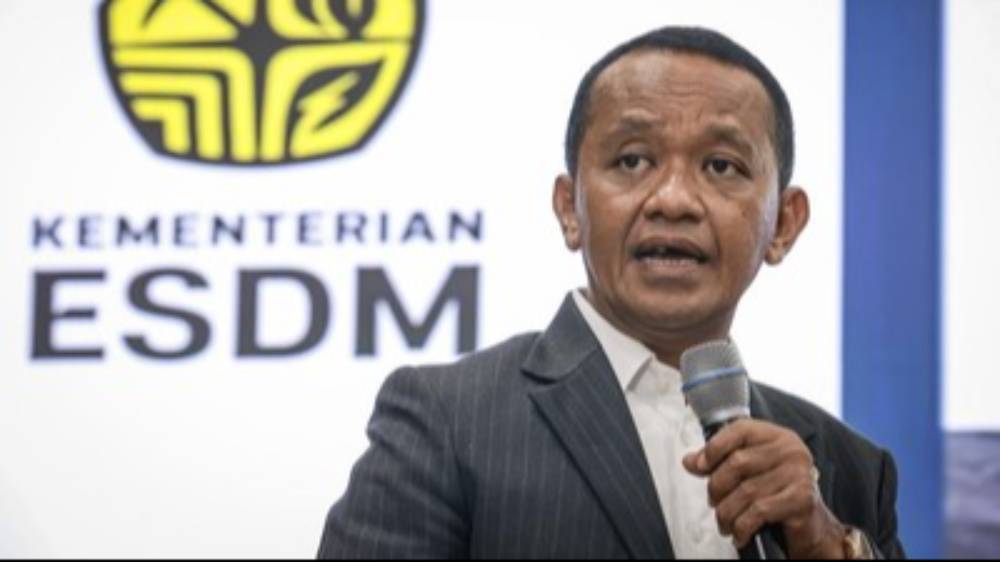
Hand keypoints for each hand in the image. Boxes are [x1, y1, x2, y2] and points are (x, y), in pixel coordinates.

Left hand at [682, 419, 846, 558]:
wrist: (811, 526)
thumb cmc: (776, 494)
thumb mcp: (747, 473)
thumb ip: (718, 463)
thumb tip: (690, 461)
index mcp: (776, 436)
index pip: (739, 429)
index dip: (714, 447)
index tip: (700, 466)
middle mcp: (790, 450)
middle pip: (738, 461)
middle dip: (717, 487)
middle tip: (715, 502)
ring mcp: (799, 473)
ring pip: (746, 491)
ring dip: (727, 512)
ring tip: (724, 522)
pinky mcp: (802, 499)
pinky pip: (759, 511)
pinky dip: (742, 526)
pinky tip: (739, 533)